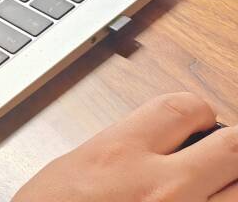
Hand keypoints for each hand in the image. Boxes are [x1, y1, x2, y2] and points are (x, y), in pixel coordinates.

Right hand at [14, 92, 237, 201]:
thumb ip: (119, 151)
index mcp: (121, 154)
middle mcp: (162, 187)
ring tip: (217, 185)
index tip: (198, 119)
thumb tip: (151, 145)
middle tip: (222, 153)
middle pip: (233, 147)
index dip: (199, 110)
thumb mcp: (72, 169)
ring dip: (232, 185)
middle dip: (232, 146)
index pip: (183, 108)